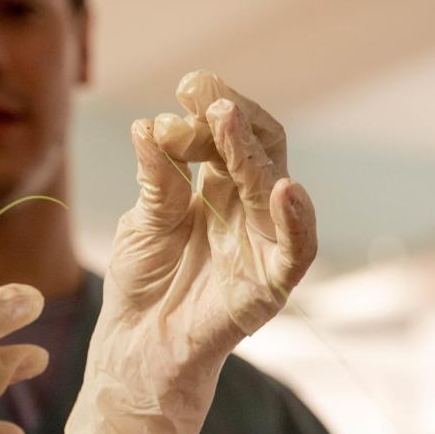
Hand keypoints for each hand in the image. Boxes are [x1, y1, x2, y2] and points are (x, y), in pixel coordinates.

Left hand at [66, 70, 316, 433]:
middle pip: (259, 149)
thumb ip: (156, 178)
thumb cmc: (142, 282)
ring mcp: (264, 242)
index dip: (210, 110)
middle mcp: (249, 209)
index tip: (186, 86)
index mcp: (218, 188)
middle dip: (232, 118)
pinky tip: (289, 188)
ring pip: (274, 185)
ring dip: (252, 151)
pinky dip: (298, 219)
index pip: (227, 135)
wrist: (136, 346)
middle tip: (203, 94)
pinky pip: (298, 249)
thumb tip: (150, 126)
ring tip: (227, 119)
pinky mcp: (272, 282)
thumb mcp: (142, 221)